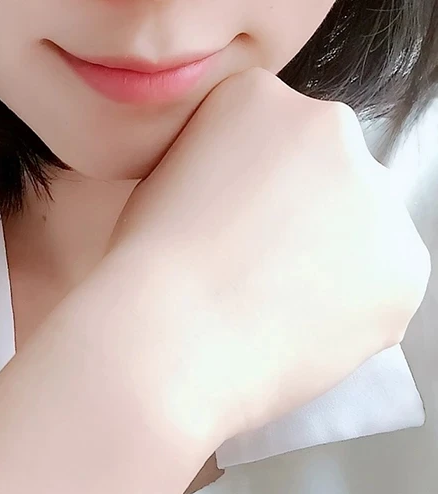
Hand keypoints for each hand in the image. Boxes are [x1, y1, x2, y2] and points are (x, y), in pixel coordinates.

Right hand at [80, 67, 430, 444]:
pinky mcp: (404, 264)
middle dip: (300, 225)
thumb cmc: (144, 276)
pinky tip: (295, 331)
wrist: (166, 340)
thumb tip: (249, 202)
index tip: (227, 233)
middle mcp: (329, 128)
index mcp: (258, 99)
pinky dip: (349, 316)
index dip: (250, 199)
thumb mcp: (161, 186)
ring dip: (328, 267)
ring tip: (268, 310)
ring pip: (360, 235)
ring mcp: (376, 195)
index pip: (274, 143)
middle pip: (326, 180)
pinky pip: (381, 290)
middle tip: (252, 276)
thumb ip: (219, 171)